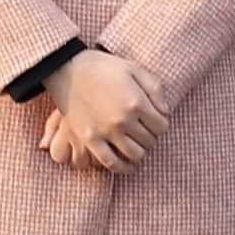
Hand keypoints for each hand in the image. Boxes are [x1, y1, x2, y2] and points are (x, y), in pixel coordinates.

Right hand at [40, 48, 161, 174]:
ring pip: (135, 154)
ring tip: (136, 143)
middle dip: (151, 136)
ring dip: (140, 151)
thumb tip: (165, 111)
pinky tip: (128, 165)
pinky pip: (111, 162)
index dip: (161, 123)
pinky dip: (122, 168)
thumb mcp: (133, 68)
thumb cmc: (103, 67)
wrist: (69, 70)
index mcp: (136, 102)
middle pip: (149, 140)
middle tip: (144, 129)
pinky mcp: (90, 140)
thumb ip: (155, 88)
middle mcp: (123, 120)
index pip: (162, 126)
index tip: (154, 119)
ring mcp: (106, 132)